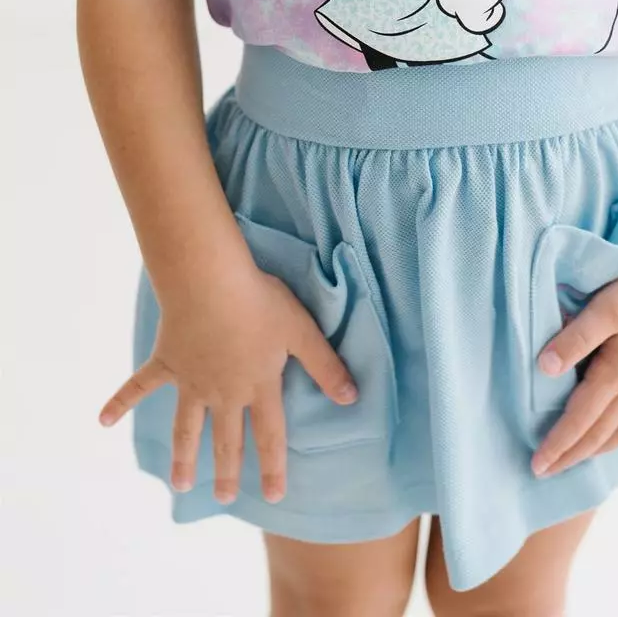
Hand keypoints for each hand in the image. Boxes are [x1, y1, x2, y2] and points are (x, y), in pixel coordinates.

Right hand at [98, 265, 357, 504]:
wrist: (210, 282)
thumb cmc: (260, 301)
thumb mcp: (302, 331)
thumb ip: (326, 365)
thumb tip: (352, 397)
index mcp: (258, 385)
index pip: (269, 435)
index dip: (272, 466)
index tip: (273, 496)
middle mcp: (224, 391)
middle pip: (227, 438)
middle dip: (227, 470)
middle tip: (224, 499)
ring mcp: (191, 380)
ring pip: (187, 426)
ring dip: (183, 456)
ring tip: (180, 485)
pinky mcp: (166, 361)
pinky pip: (140, 386)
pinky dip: (120, 402)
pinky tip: (102, 421)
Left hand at [531, 255, 617, 477]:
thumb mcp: (604, 308)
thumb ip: (574, 338)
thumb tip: (544, 369)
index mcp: (616, 374)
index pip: (580, 420)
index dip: (557, 444)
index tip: (536, 466)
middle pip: (599, 433)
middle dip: (571, 455)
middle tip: (546, 472)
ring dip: (598, 448)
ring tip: (578, 459)